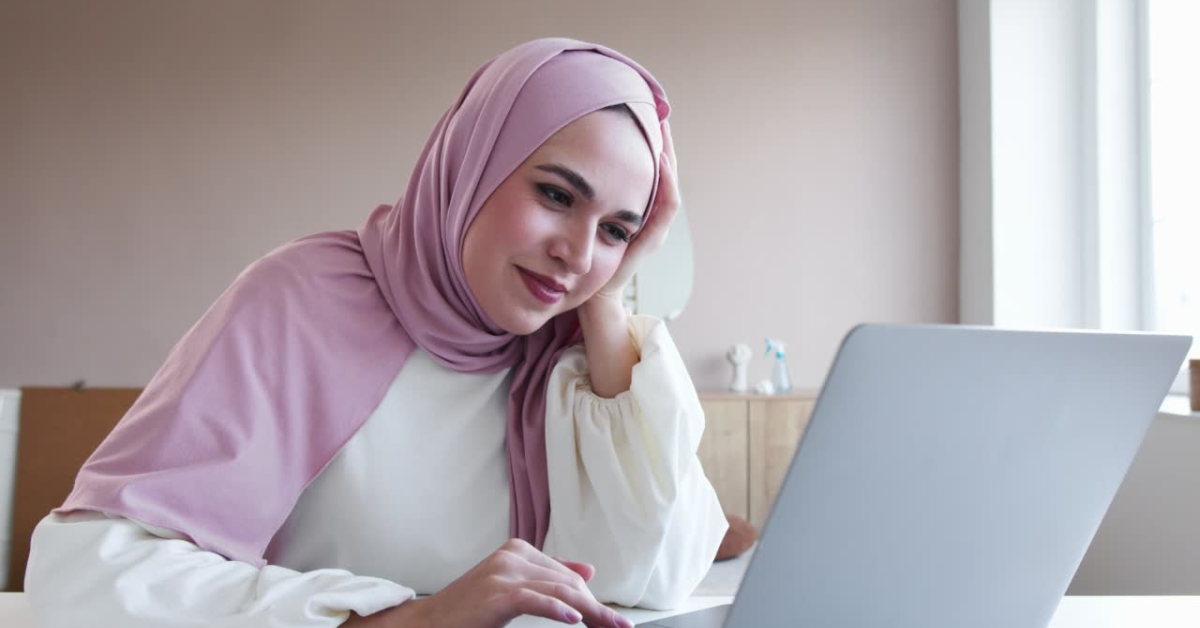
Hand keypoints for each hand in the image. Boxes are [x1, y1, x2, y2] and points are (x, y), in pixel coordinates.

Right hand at [345, 539, 631, 627]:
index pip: (566, 575)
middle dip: (597, 607)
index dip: (592, 599)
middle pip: (568, 582)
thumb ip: (547, 578)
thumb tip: (587, 570)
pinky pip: (537, 599)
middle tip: (619, 625)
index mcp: (518, 551)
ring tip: (611, 625)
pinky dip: (560, 610)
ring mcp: (504, 572)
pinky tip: (577, 620)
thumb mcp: (512, 590)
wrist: (428, 623)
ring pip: (560, 590)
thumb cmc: (469, 611)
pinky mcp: (497, 593)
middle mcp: (512, 555)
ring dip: (591, 612)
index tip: (614, 618)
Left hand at [587, 120, 680, 307]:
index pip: (648, 167)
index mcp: (633, 209)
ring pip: (668, 184)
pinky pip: (665, 208)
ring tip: (662, 128)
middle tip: (657, 110)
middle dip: (661, 140)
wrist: (589, 300)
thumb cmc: (582, 263)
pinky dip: (664, 182)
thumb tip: (565, 155)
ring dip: (666, 155)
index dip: (647, 140)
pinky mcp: (647, 241)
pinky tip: (659, 161)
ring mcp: (651, 229)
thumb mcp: (581, 218)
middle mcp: (647, 217)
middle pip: (663, 170)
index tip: (640, 110)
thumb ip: (582, 195)